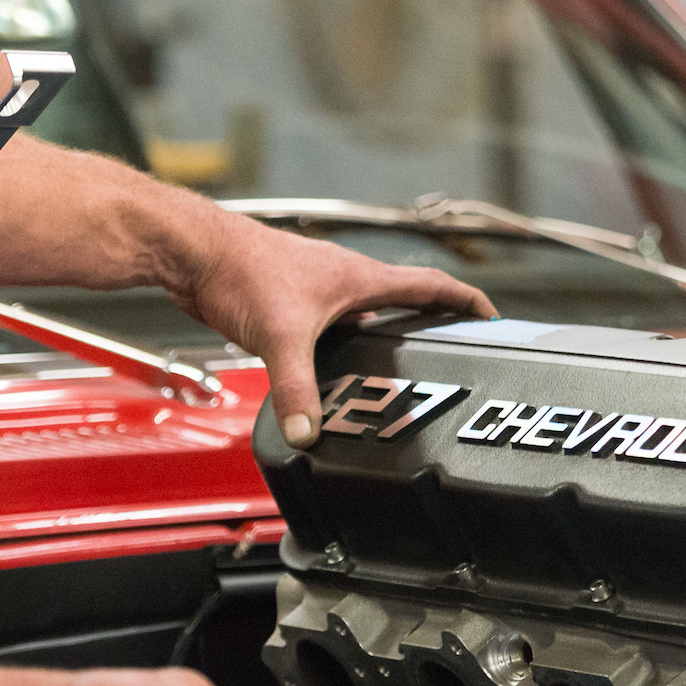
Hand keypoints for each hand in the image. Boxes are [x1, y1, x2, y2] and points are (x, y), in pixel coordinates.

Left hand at [182, 215, 493, 446]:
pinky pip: (333, 322)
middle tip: (451, 349)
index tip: (491, 317)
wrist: (194, 253)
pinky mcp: (292, 300)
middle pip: (405, 299)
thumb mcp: (279, 337)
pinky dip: (344, 341)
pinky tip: (331, 366)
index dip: (467, 301)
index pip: (432, 285)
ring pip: (366, 312)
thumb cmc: (241, 270)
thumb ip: (298, 390)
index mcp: (361, 277)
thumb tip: (310, 433)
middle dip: (431, 324)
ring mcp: (319, 288)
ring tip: (396, 366)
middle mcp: (346, 279)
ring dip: (385, 333)